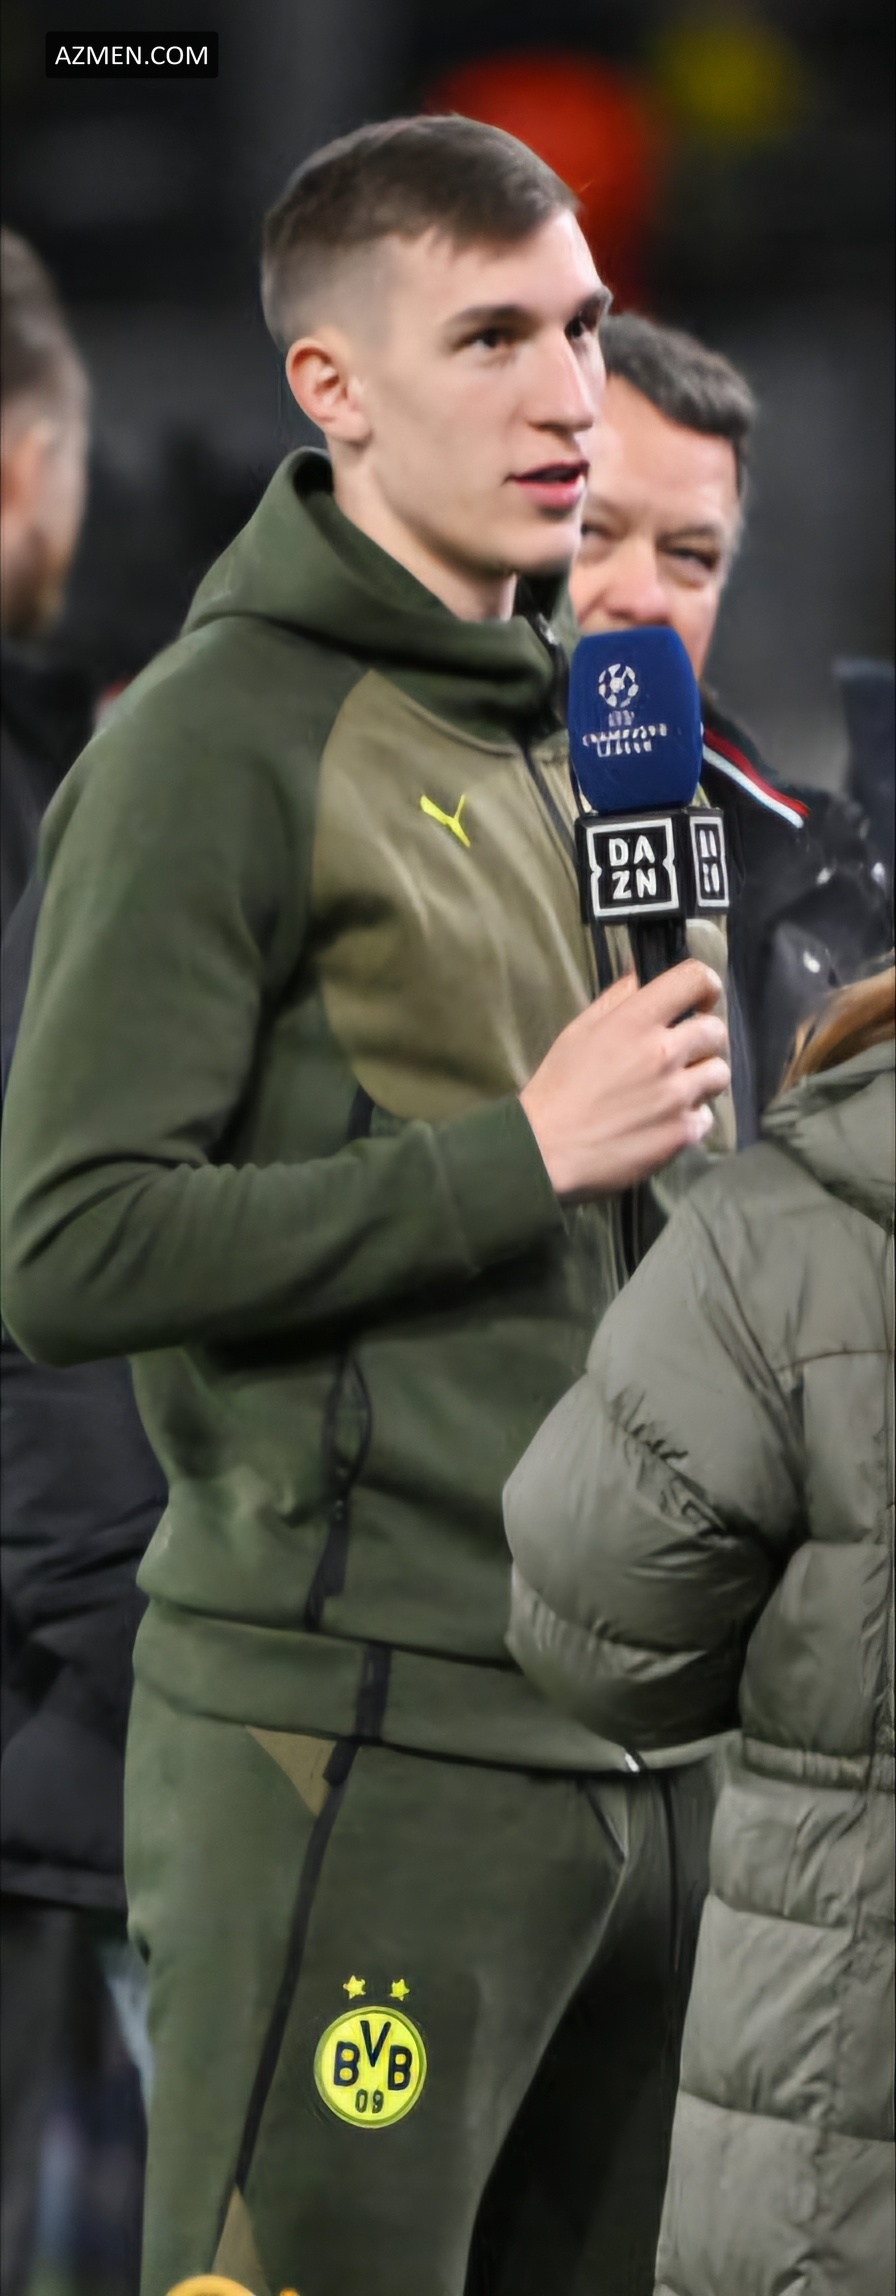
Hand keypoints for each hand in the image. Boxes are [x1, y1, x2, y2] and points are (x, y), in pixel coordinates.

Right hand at [519, 961, 729, 1199]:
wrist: (546, 1150)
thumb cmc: (558, 1087)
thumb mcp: (579, 1030)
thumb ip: (617, 997)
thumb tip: (641, 970)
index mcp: (635, 1021)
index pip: (694, 979)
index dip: (706, 986)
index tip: (699, 1001)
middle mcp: (662, 1053)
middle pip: (716, 1030)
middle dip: (704, 1037)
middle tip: (684, 1052)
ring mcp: (676, 1095)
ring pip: (719, 1073)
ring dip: (703, 1077)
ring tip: (677, 1089)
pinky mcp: (682, 1132)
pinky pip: (707, 1115)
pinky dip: (691, 1117)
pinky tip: (666, 1121)